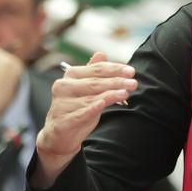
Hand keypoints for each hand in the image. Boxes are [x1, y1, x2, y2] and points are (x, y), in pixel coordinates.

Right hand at [32, 52, 136, 187]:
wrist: (58, 136)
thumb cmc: (76, 109)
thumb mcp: (86, 89)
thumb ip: (93, 73)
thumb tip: (101, 53)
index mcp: (70, 75)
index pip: (96, 69)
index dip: (115, 69)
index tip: (131, 71)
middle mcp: (64, 87)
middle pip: (95, 82)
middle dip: (116, 81)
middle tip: (133, 82)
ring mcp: (62, 103)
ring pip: (91, 97)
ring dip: (111, 93)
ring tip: (125, 92)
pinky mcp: (63, 120)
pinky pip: (81, 112)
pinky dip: (93, 107)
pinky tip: (104, 103)